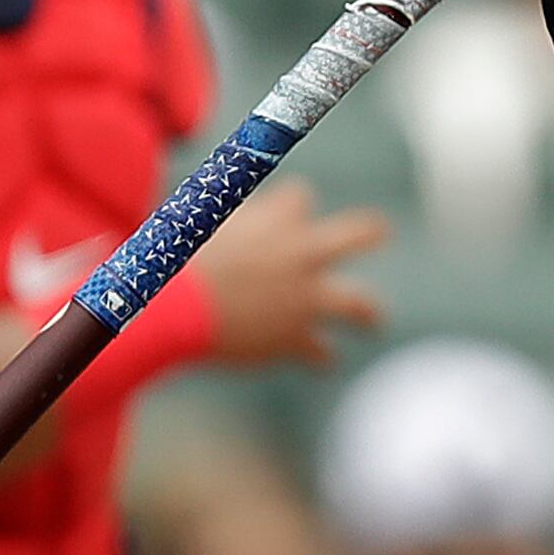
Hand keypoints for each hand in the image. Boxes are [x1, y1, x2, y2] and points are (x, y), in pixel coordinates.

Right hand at [189, 183, 384, 364]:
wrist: (174, 306)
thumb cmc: (172, 256)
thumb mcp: (193, 218)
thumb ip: (216, 213)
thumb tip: (208, 193)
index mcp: (278, 218)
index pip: (300, 198)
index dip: (290, 208)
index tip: (284, 215)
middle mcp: (302, 254)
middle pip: (356, 234)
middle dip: (369, 231)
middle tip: (382, 230)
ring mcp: (305, 299)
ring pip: (358, 304)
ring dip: (367, 312)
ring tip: (373, 318)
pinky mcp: (295, 339)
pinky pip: (319, 352)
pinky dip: (320, 357)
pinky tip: (324, 361)